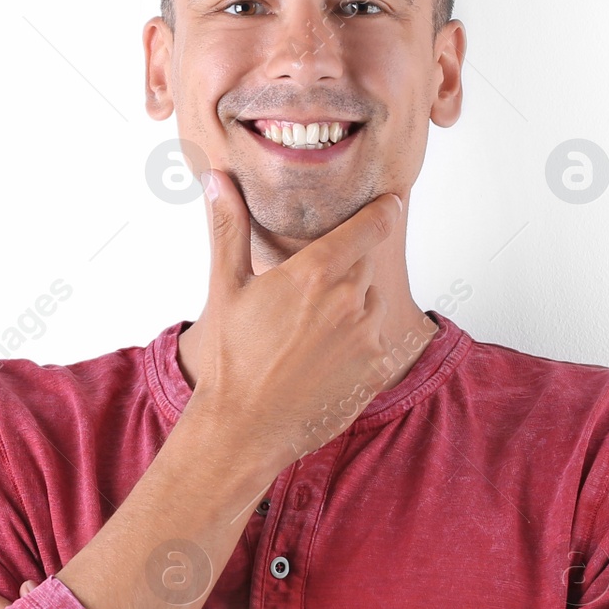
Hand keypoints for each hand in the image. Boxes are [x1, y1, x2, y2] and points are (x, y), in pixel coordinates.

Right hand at [182, 169, 416, 478]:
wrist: (244, 429)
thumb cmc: (231, 359)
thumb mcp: (227, 288)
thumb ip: (230, 227)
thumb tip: (218, 179)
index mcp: (315, 273)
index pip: (371, 225)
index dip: (384, 209)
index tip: (391, 201)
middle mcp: (349, 301)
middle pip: (365, 266)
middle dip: (345, 271)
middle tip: (309, 296)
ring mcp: (368, 337)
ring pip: (372, 304)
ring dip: (352, 308)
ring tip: (309, 335)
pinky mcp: (378, 369)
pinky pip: (377, 341)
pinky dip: (358, 344)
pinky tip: (323, 360)